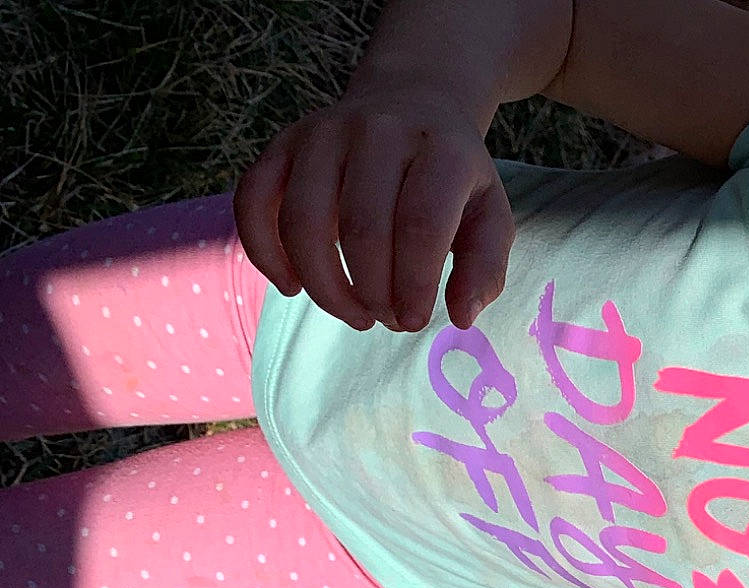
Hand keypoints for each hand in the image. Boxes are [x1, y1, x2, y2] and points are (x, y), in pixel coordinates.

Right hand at [234, 78, 513, 333]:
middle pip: (362, 228)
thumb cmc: (453, 176)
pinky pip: (253, 200)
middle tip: (389, 319)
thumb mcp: (489, 214)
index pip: (420, 225)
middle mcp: (378, 131)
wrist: (413, 102)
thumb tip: (462, 318)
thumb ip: (485, 267)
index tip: (416, 320)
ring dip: (324, 286)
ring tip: (354, 314)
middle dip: (373, 292)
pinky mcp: (282, 142)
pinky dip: (265, 252)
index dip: (414, 284)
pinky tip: (291, 286)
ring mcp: (322, 132)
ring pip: (303, 221)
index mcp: (440, 149)